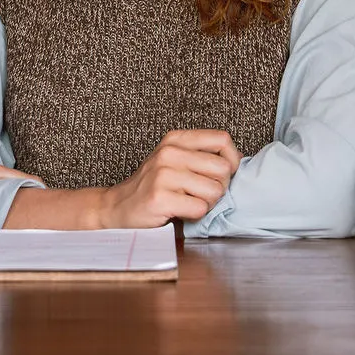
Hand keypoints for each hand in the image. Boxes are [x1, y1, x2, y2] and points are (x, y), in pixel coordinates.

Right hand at [94, 129, 241, 228]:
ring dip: (206, 204)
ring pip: (214, 191)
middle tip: (199, 194)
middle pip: (222, 168)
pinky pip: (200, 208)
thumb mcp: (174, 161)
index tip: (221, 174)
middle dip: (218, 188)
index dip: (231, 160)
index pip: (222, 140)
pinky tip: (179, 212)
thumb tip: (237, 161)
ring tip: (187, 203)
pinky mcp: (160, 198)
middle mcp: (169, 152)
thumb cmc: (152, 187)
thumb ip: (201, 156)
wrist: (117, 207)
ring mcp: (163, 175)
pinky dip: (195, 215)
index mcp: (176, 139)